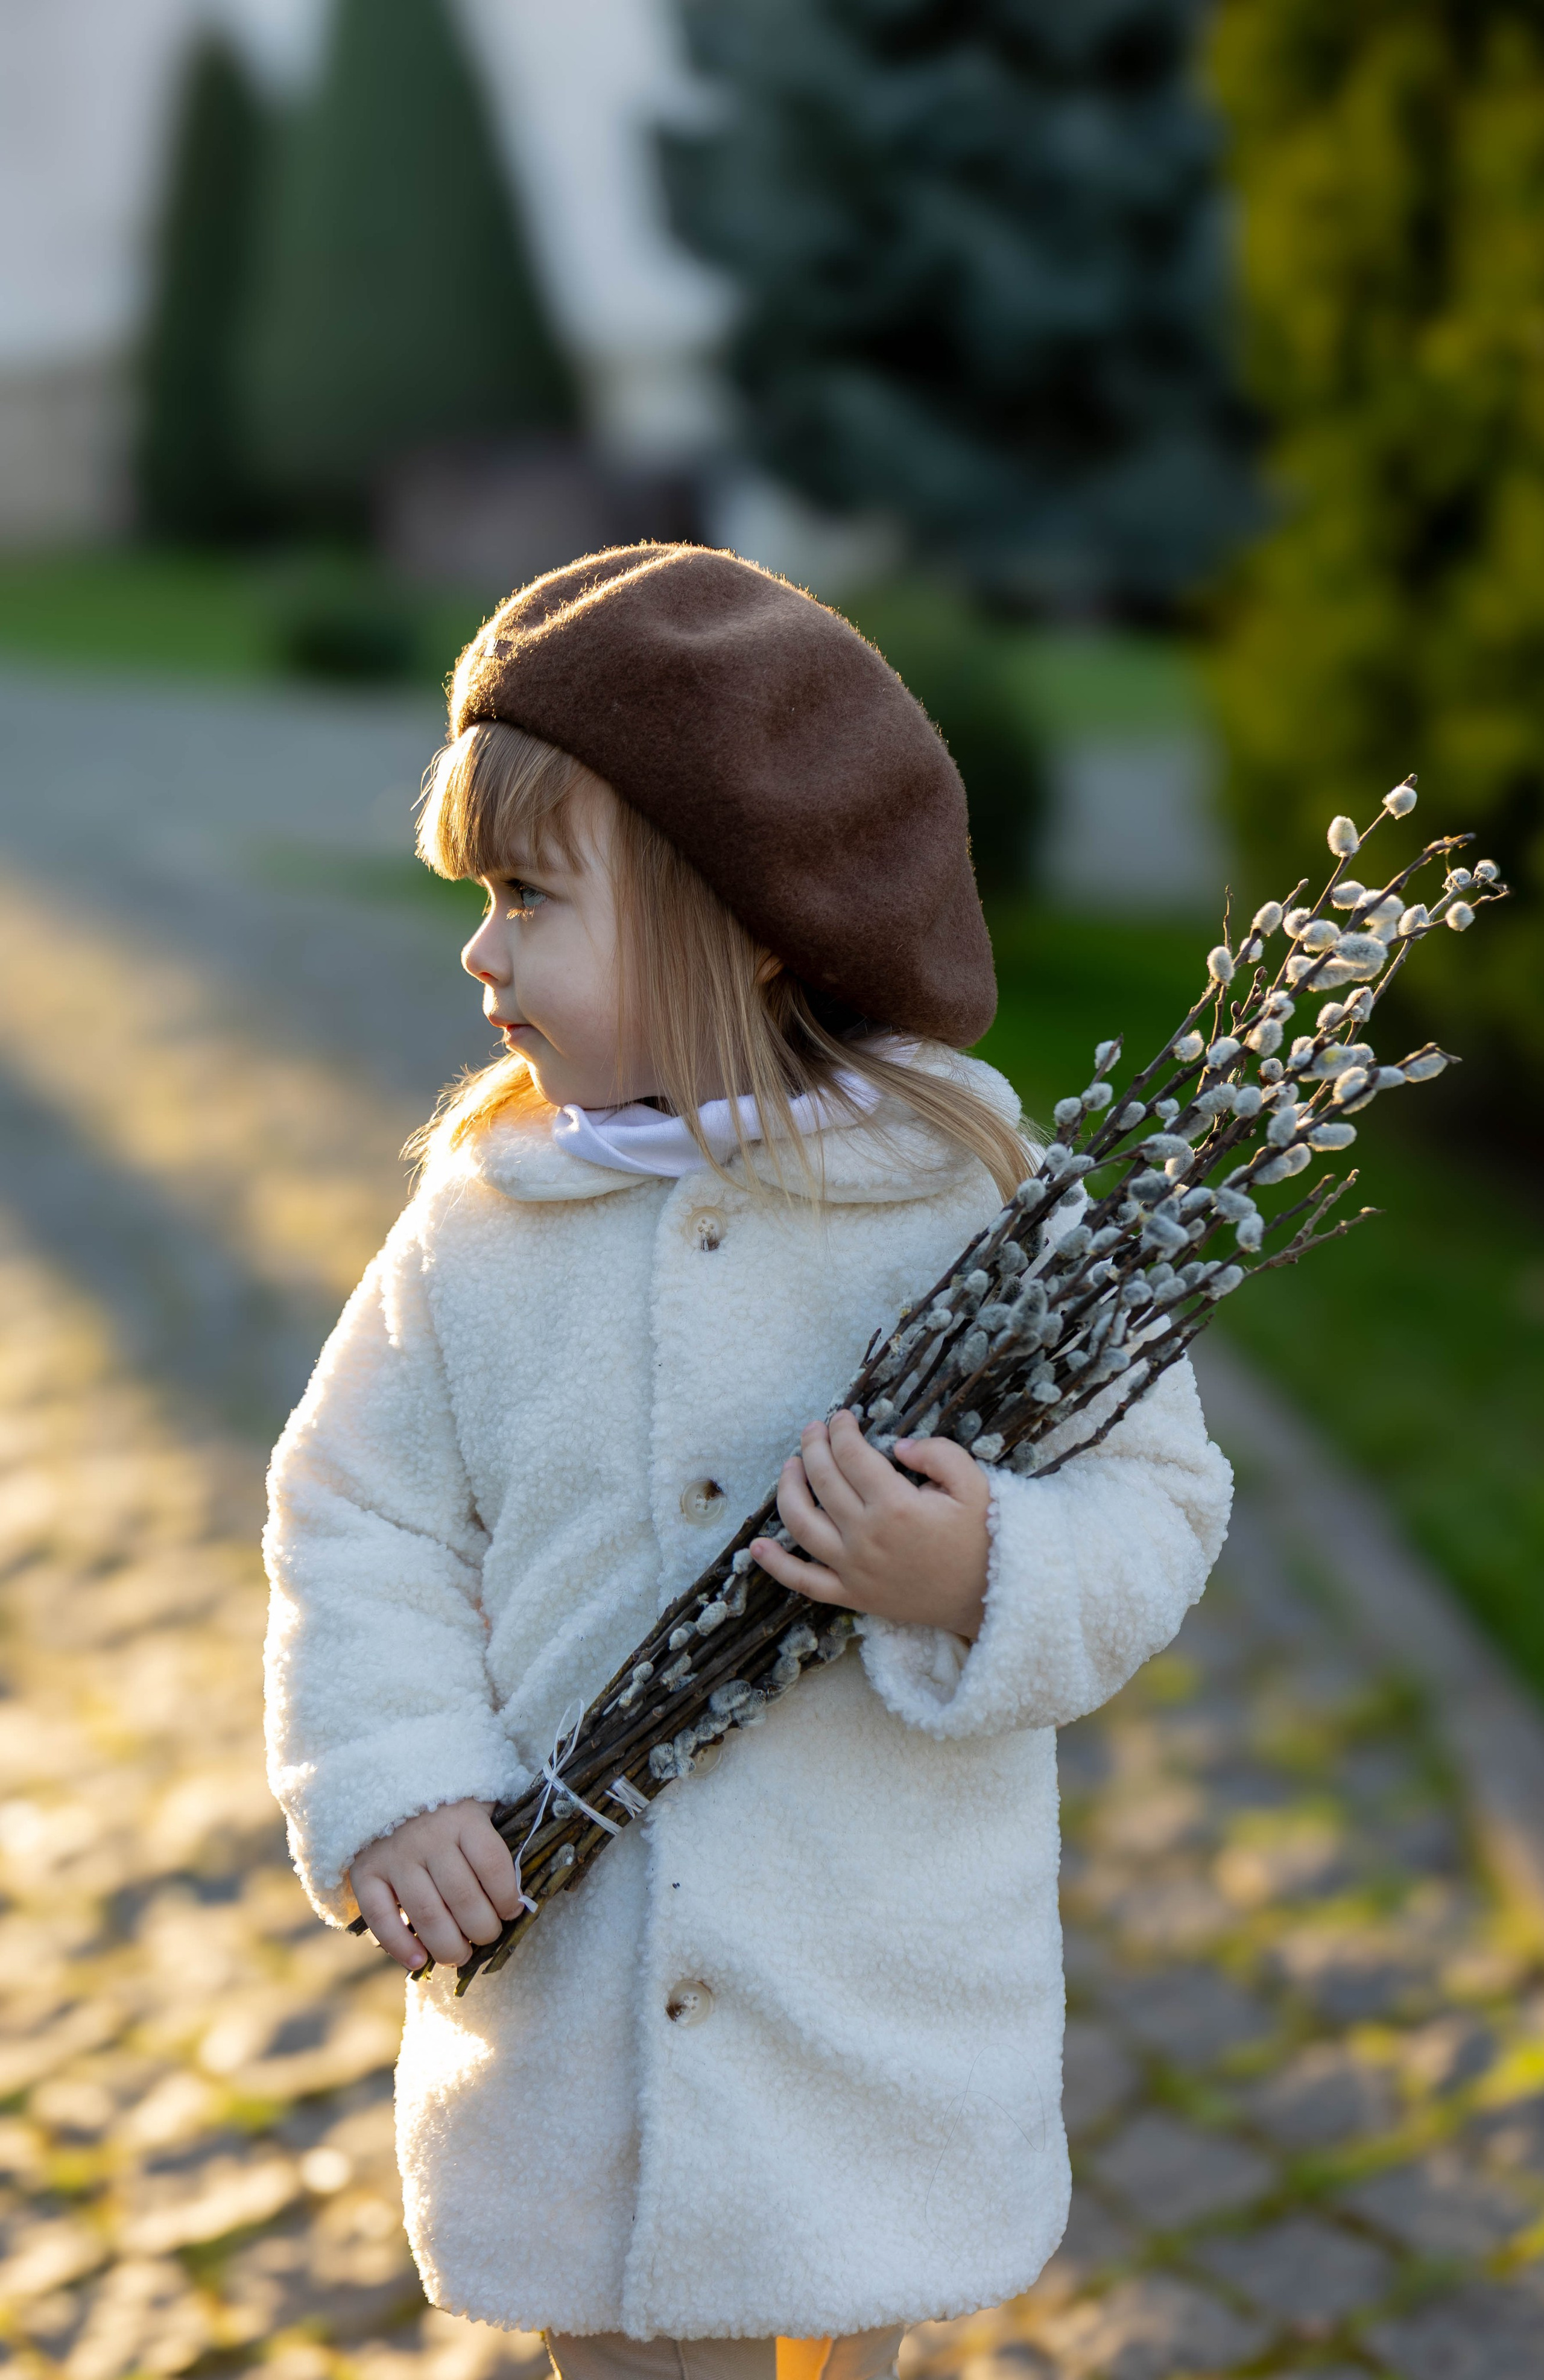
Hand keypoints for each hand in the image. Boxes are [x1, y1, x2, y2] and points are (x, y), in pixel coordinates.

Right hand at [350, 1799, 520, 1971]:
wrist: (384, 1784)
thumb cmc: (445, 1805)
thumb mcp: (478, 1805)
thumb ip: (497, 1837)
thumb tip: (521, 1891)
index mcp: (463, 1818)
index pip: (492, 1865)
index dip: (507, 1896)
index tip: (513, 1910)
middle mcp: (428, 1837)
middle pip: (463, 1898)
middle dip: (482, 1929)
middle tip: (487, 1936)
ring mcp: (395, 1856)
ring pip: (426, 1914)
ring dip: (449, 1946)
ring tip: (461, 1955)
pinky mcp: (365, 1873)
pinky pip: (380, 1918)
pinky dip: (399, 1946)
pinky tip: (418, 1961)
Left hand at [750, 1409, 989, 1639]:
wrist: (989, 1598)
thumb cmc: (982, 1538)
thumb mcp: (975, 1484)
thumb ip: (938, 1453)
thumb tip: (897, 1445)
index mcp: (896, 1506)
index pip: (852, 1456)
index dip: (841, 1430)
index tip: (841, 1417)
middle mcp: (866, 1536)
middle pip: (822, 1480)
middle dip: (812, 1446)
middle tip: (813, 1430)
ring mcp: (854, 1569)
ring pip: (801, 1523)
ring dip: (788, 1488)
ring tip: (790, 1466)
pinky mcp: (852, 1595)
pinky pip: (803, 1582)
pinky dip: (776, 1565)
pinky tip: (758, 1546)